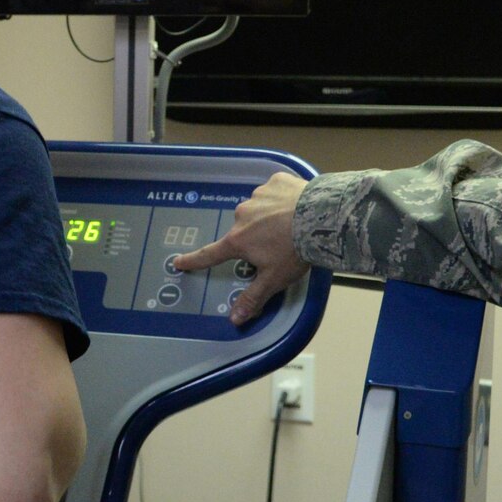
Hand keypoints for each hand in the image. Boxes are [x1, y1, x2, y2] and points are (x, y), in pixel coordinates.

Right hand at [171, 172, 308, 324]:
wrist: (322, 217)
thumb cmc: (295, 251)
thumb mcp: (274, 279)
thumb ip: (253, 297)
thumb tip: (234, 320)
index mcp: (238, 241)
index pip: (210, 254)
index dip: (193, 260)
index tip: (178, 261)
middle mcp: (242, 216)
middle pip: (243, 230)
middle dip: (256, 237)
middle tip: (278, 244)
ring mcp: (258, 196)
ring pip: (259, 209)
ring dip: (269, 216)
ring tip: (292, 224)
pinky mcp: (277, 181)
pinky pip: (275, 191)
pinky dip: (283, 198)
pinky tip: (297, 205)